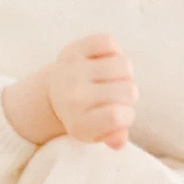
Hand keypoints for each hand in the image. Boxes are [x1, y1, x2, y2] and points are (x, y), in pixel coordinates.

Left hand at [3, 34, 135, 149]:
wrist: (54, 95)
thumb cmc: (85, 115)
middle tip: (116, 95)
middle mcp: (74, 97)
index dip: (128, 115)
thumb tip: (120, 141)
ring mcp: (72, 71)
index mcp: (79, 123)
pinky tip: (105, 61)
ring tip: (113, 78)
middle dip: (129, 94)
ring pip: (124, 65)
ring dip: (125, 73)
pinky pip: (110, 43)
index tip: (120, 115)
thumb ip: (113, 137)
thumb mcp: (97, 133)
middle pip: (128, 91)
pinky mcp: (73, 50)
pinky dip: (114, 51)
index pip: (117, 116)